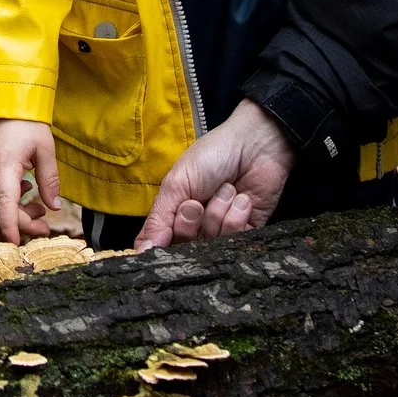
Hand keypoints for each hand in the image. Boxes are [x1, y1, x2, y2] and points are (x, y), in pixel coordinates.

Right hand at [0, 119, 59, 243]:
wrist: (2, 98)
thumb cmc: (26, 121)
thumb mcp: (45, 149)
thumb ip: (49, 180)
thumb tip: (55, 208)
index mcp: (5, 166)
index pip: (5, 203)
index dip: (11, 225)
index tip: (15, 243)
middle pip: (1, 208)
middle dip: (22, 222)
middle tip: (46, 227)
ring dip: (16, 211)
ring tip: (39, 207)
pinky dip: (9, 199)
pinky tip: (26, 189)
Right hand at [138, 100, 295, 247]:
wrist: (255, 145)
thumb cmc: (212, 156)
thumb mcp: (177, 183)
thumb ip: (159, 219)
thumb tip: (142, 251)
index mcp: (174, 213)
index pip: (158, 245)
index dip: (159, 246)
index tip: (164, 235)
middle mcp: (196, 227)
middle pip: (185, 247)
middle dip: (191, 222)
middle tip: (198, 201)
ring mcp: (221, 231)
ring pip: (211, 244)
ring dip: (218, 212)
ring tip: (226, 189)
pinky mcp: (246, 233)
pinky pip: (236, 241)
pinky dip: (237, 217)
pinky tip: (242, 198)